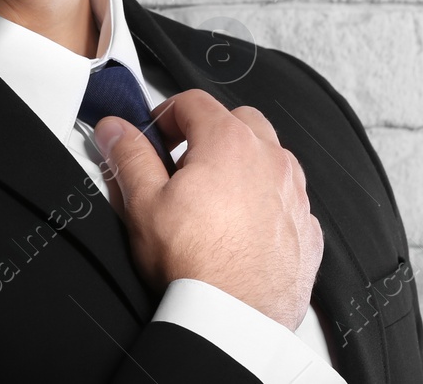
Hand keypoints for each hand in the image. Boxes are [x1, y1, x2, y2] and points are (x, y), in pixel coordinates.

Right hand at [94, 89, 322, 330]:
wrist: (236, 320)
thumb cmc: (195, 264)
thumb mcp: (143, 204)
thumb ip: (128, 156)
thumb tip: (116, 130)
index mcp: (228, 142)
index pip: (193, 102)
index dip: (166, 115)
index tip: (153, 138)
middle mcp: (270, 159)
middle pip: (239, 121)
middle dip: (210, 133)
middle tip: (182, 165)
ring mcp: (295, 194)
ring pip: (270, 158)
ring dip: (243, 166)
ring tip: (213, 200)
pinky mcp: (307, 229)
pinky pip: (287, 200)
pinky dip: (266, 205)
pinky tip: (241, 230)